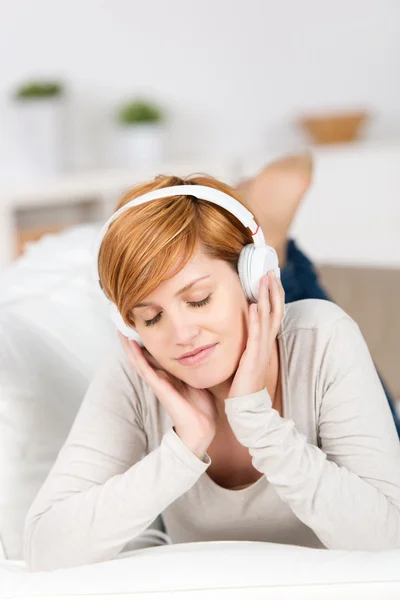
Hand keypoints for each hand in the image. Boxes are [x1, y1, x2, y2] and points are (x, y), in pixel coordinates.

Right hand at [118, 332, 217, 457]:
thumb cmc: (202, 406)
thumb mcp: (198, 380)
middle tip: (123, 324)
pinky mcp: (159, 387)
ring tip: (120, 331)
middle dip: (132, 341)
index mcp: (169, 375)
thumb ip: (196, 368)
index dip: (146, 342)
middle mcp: (161, 377)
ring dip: (129, 346)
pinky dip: (137, 356)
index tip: (140, 325)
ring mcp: (158, 382)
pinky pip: (145, 369)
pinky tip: (131, 345)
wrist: (201, 427)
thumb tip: (203, 353)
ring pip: (138, 361)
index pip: (154, 356)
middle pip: (142, 356)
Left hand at [227, 270, 284, 398]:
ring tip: (264, 280)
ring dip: (265, 298)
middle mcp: (266, 342)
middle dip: (273, 290)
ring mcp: (261, 349)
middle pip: (274, 310)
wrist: (247, 405)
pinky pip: (255, 335)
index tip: (271, 277)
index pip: (273, 313)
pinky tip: (253, 306)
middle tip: (270, 270)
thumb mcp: (248, 357)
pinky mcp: (253, 356)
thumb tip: (242, 329)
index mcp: (266, 341)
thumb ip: (248, 342)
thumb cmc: (245, 382)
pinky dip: (255, 319)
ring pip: (266, 318)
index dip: (274, 295)